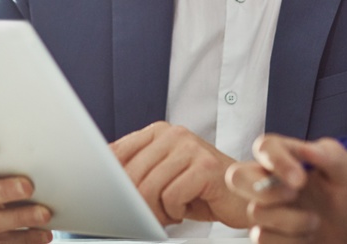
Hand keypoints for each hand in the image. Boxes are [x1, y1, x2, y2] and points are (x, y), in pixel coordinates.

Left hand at [110, 121, 246, 227]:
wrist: (245, 194)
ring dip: (156, 210)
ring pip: (149, 187)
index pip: (116, 152)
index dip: (109, 181)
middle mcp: (174, 134)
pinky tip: (186, 210)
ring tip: (170, 213)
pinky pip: (171, 196)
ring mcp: (191, 148)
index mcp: (159, 132)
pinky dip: (175, 211)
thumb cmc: (201, 189)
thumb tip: (101, 182)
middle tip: (150, 215)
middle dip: (135, 203)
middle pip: (130, 174)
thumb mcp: (164, 176)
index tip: (111, 199)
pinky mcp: (205, 166)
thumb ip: (137, 171)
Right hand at [226, 134, 346, 243]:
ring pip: (255, 212)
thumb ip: (330, 154)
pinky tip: (307, 237)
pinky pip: (261, 237)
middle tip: (295, 195)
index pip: (265, 147)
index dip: (276, 161)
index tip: (300, 178)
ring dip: (291, 220)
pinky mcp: (268, 234)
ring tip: (315, 222)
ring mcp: (267, 209)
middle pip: (237, 177)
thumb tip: (307, 148)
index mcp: (288, 158)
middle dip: (263, 190)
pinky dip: (289, 240)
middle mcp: (270, 181)